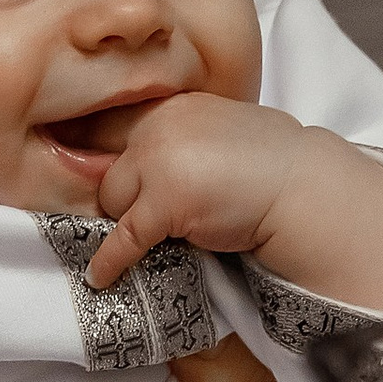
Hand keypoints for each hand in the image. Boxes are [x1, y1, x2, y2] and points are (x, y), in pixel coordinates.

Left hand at [84, 98, 306, 292]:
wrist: (304, 190)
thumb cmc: (272, 166)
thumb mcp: (217, 131)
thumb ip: (179, 138)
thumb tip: (140, 166)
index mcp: (172, 105)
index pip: (111, 123)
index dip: (93, 150)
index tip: (78, 168)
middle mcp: (159, 125)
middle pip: (105, 166)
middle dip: (119, 193)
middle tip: (132, 214)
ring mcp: (159, 162)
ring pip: (111, 200)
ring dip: (127, 219)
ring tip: (152, 235)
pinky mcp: (165, 203)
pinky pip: (123, 237)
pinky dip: (110, 260)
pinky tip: (101, 275)